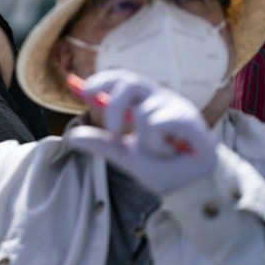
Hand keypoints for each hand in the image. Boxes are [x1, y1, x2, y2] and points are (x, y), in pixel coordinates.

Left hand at [64, 69, 217, 194]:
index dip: (102, 79)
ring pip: (142, 112)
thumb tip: (72, 137)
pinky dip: (158, 143)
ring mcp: (175, 105)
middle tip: (112, 129)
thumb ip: (102, 144)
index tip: (84, 91)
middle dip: (115, 105)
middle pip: (130, 81)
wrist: (192, 186)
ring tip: (161, 150)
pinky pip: (158, 124)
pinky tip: (173, 150)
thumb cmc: (162, 165)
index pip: (120, 78)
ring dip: (144, 140)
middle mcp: (158, 97)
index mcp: (142, 101)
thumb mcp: (125, 156)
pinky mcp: (189, 118)